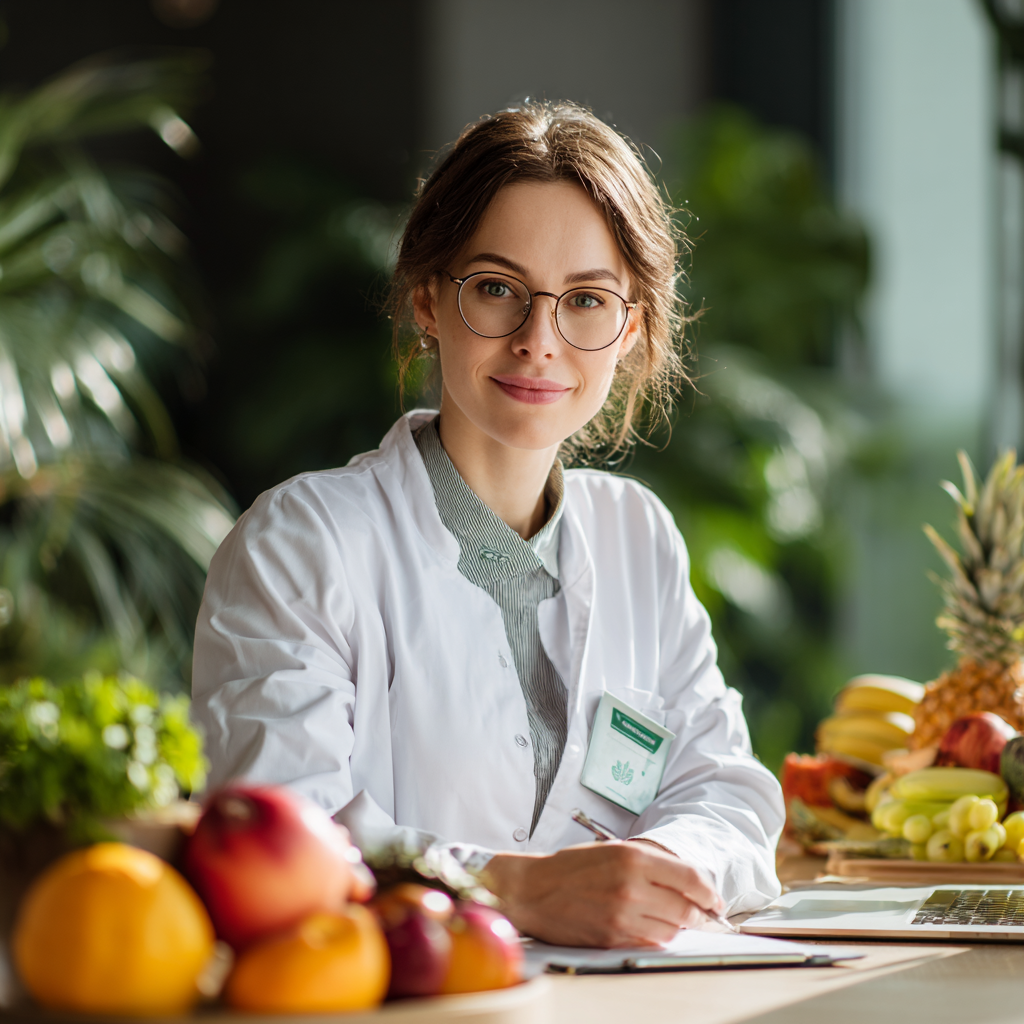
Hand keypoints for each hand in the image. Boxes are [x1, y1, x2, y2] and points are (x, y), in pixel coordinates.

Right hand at [483, 840, 723, 946]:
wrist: (531, 890)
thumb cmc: (570, 868)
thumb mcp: (612, 851)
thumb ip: (649, 865)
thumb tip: (686, 882)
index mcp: (633, 858)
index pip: (690, 878)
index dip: (710, 892)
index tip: (715, 900)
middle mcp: (631, 887)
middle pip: (686, 909)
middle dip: (700, 914)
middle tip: (704, 915)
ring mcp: (622, 917)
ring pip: (671, 931)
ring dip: (676, 927)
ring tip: (669, 918)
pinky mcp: (612, 939)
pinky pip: (649, 944)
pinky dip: (656, 938)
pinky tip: (648, 927)